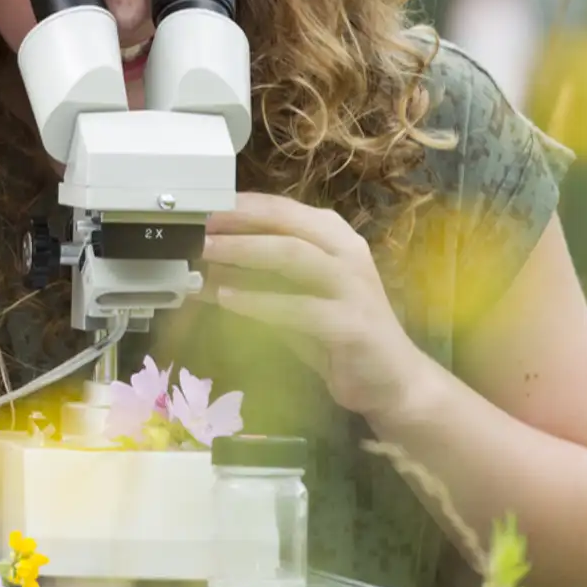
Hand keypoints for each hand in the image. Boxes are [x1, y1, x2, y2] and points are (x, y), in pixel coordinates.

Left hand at [201, 192, 436, 421]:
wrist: (391, 380)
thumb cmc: (335, 335)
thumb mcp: (289, 302)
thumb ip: (252, 282)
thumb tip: (201, 269)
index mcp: (333, 237)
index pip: (282, 208)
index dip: (239, 205)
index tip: (200, 206)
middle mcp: (346, 252)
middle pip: (286, 223)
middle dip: (237, 222)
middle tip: (196, 226)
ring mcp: (353, 285)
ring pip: (293, 255)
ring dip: (244, 251)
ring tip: (205, 253)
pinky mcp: (352, 323)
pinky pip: (299, 308)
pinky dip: (260, 302)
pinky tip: (229, 300)